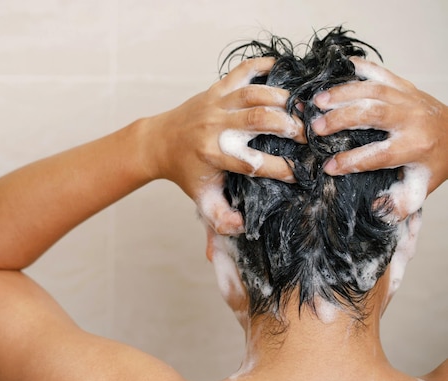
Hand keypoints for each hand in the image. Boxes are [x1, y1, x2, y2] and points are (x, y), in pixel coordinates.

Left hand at [143, 57, 304, 234]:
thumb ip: (221, 217)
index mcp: (214, 156)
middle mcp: (215, 127)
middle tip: (308, 136)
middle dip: (289, 126)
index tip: (300, 174)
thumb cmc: (186, 172)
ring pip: (254, 93)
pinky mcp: (215, 89)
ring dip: (283, 99)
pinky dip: (264, 65)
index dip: (282, 170)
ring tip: (302, 110)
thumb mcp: (202, 199)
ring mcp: (215, 104)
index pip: (254, 163)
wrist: (158, 143)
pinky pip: (242, 70)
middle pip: (258, 119)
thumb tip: (243, 227)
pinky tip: (284, 69)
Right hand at [311, 57, 447, 216]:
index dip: (352, 162)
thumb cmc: (434, 161)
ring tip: (318, 100)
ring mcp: (408, 98)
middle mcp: (412, 119)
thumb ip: (400, 202)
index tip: (329, 167)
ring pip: (373, 90)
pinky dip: (358, 68)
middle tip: (315, 128)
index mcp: (416, 147)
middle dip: (341, 119)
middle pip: (373, 114)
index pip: (379, 155)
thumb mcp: (422, 187)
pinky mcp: (405, 85)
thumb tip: (376, 209)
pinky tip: (337, 69)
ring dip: (343, 93)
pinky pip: (380, 72)